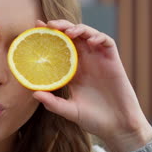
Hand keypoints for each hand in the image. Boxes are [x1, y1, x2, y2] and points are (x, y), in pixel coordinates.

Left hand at [32, 20, 151, 151]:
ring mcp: (99, 59)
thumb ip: (53, 103)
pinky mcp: (113, 61)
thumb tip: (34, 93)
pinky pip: (107, 42)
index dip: (48, 36)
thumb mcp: (70, 110)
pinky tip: (91, 41)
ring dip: (78, 29)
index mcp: (72, 70)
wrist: (117, 126)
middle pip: (71, 36)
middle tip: (49, 25)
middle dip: (61, 26)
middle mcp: (84, 61)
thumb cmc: (93, 119)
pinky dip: (99, 37)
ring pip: (88, 34)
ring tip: (68, 32)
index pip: (58, 47)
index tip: (35, 28)